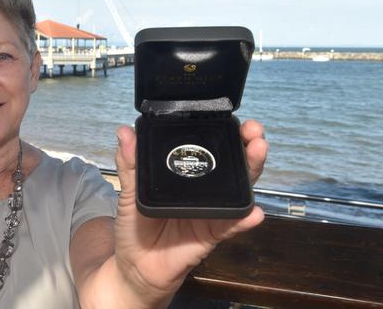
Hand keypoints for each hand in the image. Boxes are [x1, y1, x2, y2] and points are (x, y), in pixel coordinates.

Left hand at [112, 120, 267, 305]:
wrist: (135, 266)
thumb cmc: (134, 227)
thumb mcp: (128, 193)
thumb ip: (130, 165)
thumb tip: (124, 132)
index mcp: (185, 175)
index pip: (209, 148)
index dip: (222, 132)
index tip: (230, 116)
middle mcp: (204, 190)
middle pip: (233, 164)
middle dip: (247, 144)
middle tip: (254, 130)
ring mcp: (212, 211)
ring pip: (239, 189)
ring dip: (252, 170)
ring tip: (258, 152)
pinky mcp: (212, 234)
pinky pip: (232, 226)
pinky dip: (244, 219)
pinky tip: (254, 211)